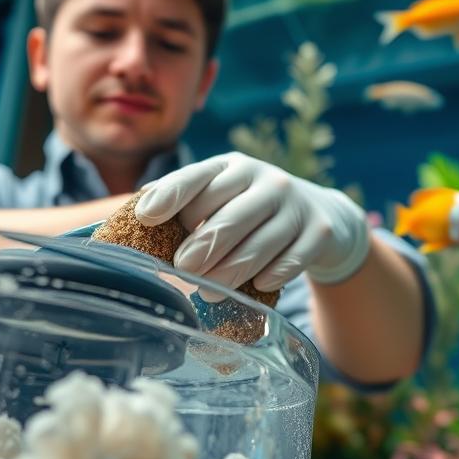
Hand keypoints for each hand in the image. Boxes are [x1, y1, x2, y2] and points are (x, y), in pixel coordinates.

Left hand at [134, 152, 369, 290]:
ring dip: (230, 271)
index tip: (146, 217)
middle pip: (228, 217)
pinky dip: (270, 276)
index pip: (198, 177)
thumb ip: (187, 199)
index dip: (170, 196)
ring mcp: (295, 206)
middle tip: (183, 269)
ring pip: (258, 245)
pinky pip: (290, 261)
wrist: (320, 215)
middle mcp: (266, 180)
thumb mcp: (224, 193)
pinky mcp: (319, 233)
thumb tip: (138, 208)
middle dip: (202, 247)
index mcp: (234, 167)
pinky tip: (257, 285)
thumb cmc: (253, 207)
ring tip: (208, 291)